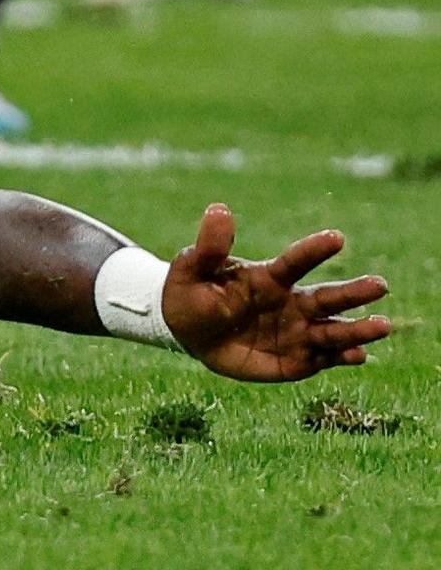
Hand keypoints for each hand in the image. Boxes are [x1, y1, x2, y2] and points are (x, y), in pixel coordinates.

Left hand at [163, 204, 391, 382]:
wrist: (187, 333)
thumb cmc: (192, 294)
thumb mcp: (193, 269)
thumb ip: (210, 247)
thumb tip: (218, 209)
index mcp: (269, 278)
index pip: (296, 262)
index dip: (314, 250)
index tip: (336, 237)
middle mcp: (291, 303)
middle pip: (327, 297)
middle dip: (353, 292)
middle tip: (380, 285)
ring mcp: (294, 332)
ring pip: (331, 330)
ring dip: (356, 329)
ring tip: (382, 325)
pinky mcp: (293, 360)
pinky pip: (319, 360)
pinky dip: (339, 358)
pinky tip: (357, 356)